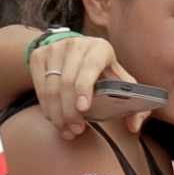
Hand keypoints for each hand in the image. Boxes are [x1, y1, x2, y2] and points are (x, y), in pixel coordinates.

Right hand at [28, 35, 147, 138]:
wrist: (72, 48)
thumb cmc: (101, 69)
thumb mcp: (119, 78)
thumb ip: (133, 102)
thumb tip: (134, 126)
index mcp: (100, 48)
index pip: (90, 67)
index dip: (85, 88)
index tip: (84, 109)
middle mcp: (75, 45)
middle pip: (68, 82)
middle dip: (71, 111)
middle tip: (76, 130)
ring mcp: (54, 49)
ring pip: (51, 88)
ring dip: (57, 114)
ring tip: (66, 129)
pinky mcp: (39, 56)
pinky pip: (39, 87)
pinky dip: (46, 107)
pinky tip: (55, 119)